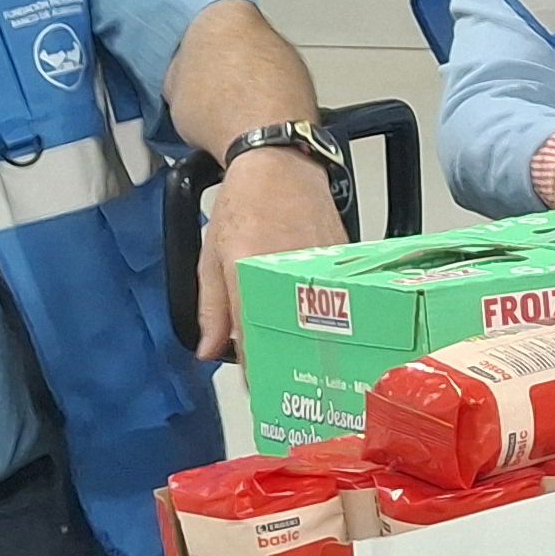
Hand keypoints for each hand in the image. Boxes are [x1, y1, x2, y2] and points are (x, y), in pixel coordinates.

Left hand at [195, 144, 350, 361]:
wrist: (280, 162)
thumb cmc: (243, 203)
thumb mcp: (212, 253)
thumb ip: (212, 305)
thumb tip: (210, 350)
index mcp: (250, 269)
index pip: (254, 335)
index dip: (258, 370)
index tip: (260, 393)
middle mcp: (288, 270)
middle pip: (294, 334)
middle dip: (290, 361)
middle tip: (289, 382)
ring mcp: (321, 265)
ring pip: (322, 319)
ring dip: (315, 340)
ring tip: (312, 359)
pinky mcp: (345, 259)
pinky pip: (341, 298)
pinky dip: (334, 314)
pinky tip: (330, 325)